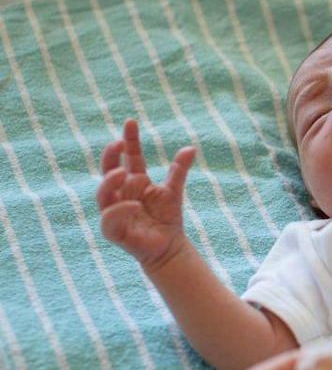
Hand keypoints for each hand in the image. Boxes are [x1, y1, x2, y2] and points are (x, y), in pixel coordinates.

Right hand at [96, 119, 195, 271]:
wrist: (170, 248)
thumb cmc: (167, 218)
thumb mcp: (174, 191)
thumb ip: (178, 170)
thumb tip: (191, 148)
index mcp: (133, 182)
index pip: (128, 157)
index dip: (129, 140)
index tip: (131, 122)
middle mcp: (120, 194)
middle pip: (108, 171)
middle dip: (111, 156)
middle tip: (119, 143)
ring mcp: (113, 211)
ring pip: (103, 194)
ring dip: (110, 181)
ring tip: (124, 172)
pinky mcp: (112, 231)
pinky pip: (110, 217)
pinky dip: (120, 209)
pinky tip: (135, 205)